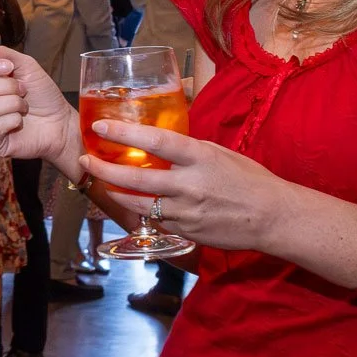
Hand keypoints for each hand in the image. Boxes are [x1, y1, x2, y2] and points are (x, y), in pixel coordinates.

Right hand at [0, 41, 77, 165]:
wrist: (60, 121)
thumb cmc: (43, 95)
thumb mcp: (27, 66)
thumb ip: (3, 54)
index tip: (9, 67)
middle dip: (8, 87)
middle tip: (23, 91)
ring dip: (14, 104)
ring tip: (24, 107)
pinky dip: (13, 120)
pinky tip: (20, 122)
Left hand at [80, 118, 294, 253]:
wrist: (271, 217)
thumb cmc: (249, 179)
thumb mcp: (220, 153)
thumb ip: (189, 149)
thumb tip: (164, 140)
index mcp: (200, 157)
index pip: (155, 140)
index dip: (124, 132)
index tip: (101, 126)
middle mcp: (189, 185)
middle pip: (136, 178)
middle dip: (105, 168)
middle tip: (85, 159)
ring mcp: (185, 211)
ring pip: (138, 204)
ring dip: (116, 193)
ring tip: (102, 181)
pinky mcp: (186, 231)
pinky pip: (155, 220)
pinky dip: (142, 212)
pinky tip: (133, 204)